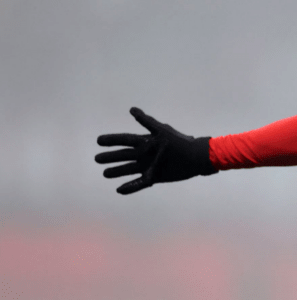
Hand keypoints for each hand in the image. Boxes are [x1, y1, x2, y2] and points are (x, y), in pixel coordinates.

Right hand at [95, 107, 217, 194]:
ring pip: (128, 169)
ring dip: (116, 171)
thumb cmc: (180, 142)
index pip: (125, 140)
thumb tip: (131, 109)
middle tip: (97, 158)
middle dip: (110, 157)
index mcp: (146, 142)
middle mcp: (145, 154)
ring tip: (105, 173)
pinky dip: (130, 187)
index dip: (112, 140)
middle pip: (123, 155)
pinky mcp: (154, 177)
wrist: (196, 158)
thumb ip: (146, 121)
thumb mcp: (162, 130)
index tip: (98, 141)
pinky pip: (139, 183)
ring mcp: (149, 166)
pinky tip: (119, 190)